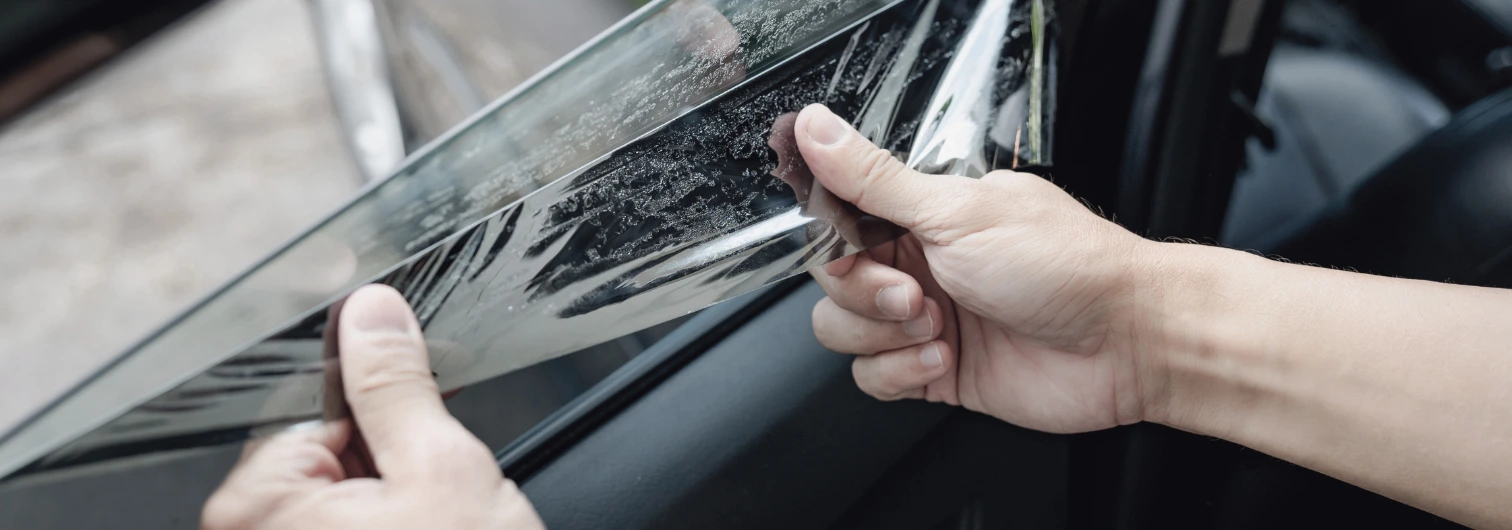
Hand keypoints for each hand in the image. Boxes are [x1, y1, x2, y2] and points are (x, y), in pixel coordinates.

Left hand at [202, 285, 543, 529]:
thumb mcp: (442, 468)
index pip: (316, 409)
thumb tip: (371, 313)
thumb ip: (397, 384)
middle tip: (439, 508)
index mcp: (256, 505)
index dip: (386, 416)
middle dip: (389, 472)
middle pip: (325, 461)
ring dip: (395, 514)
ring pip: (342, 509)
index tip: (427, 434)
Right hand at [798, 104, 1163, 432]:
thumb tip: (815, 127)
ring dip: (881, 336)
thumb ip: (873, 179)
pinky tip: (943, 358)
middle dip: (864, 293)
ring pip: (844, 332)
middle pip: (834, 281)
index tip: (856, 248)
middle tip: (914, 293)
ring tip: (937, 327)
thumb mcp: (956, 210)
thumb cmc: (1065, 266)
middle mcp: (921, 262)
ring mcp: (925, 318)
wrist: (1125, 341)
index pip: (838, 220)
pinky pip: (874, 378)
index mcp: (923, 212)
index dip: (834, 241)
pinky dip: (900, 372)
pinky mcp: (933, 370)